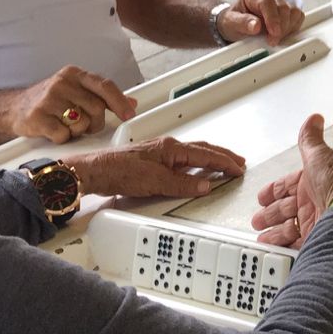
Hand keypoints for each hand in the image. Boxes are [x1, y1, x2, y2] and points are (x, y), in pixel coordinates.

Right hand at [0, 66, 137, 143]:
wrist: (13, 109)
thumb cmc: (50, 101)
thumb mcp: (77, 92)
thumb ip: (104, 97)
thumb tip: (133, 103)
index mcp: (74, 74)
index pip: (104, 85)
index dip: (119, 102)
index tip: (128, 115)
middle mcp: (62, 83)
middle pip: (96, 108)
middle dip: (95, 122)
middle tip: (84, 125)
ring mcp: (48, 99)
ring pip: (82, 123)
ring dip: (77, 131)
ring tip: (66, 125)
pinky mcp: (37, 117)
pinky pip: (63, 135)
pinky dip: (62, 138)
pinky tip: (53, 131)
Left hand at [67, 136, 245, 197]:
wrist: (94, 171)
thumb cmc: (119, 171)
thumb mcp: (155, 182)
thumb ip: (182, 184)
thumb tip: (204, 186)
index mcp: (172, 148)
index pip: (206, 155)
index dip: (224, 162)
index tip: (238, 168)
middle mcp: (167, 147)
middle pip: (202, 149)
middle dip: (222, 155)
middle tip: (238, 162)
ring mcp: (159, 152)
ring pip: (193, 152)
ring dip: (210, 157)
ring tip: (222, 163)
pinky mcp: (152, 160)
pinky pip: (182, 158)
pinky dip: (196, 162)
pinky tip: (194, 169)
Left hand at [217, 0, 304, 44]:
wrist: (235, 23)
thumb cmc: (232, 21)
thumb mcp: (231, 23)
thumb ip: (242, 23)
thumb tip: (255, 26)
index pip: (267, 3)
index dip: (273, 18)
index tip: (274, 32)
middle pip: (283, 7)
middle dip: (280, 27)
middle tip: (272, 40)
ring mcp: (278, 1)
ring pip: (293, 11)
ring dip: (288, 27)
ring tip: (276, 37)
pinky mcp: (286, 9)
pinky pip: (298, 15)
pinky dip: (293, 26)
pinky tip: (283, 33)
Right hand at [251, 114, 332, 248]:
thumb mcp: (320, 157)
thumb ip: (311, 140)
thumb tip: (314, 120)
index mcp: (315, 182)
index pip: (289, 186)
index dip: (274, 191)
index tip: (262, 197)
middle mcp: (316, 203)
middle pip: (285, 209)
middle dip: (270, 213)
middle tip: (258, 219)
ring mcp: (315, 223)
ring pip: (287, 228)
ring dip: (273, 231)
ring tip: (262, 234)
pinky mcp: (314, 241)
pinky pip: (293, 244)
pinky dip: (280, 244)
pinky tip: (271, 244)